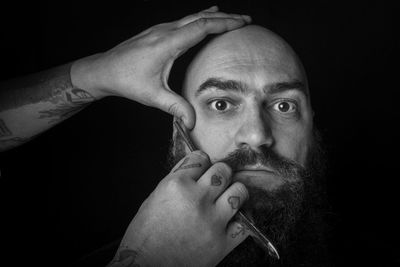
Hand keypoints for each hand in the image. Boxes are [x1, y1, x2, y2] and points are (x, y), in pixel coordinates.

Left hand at [71, 6, 250, 128]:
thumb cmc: (126, 81)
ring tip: (233, 17)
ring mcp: (160, 29)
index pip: (201, 27)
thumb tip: (192, 122)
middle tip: (246, 19)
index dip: (224, 23)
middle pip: (200, 17)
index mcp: (166, 44)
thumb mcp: (152, 96)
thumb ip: (175, 107)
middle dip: (226, 16)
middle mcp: (164, 31)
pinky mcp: (157, 31)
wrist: (103, 69)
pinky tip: (206, 17)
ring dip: (214, 16)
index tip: (242, 23)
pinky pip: (184, 20)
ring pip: (192, 16)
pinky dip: (201, 18)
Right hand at [110, 151, 248, 266]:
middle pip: (223, 171)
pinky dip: (242, 219)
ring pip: (238, 191)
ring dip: (234, 192)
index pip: (200, 158)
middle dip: (221, 174)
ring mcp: (211, 220)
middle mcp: (196, 198)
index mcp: (175, 185)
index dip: (202, 163)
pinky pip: (244, 223)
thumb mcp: (153, 199)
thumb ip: (176, 182)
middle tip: (217, 183)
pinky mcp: (221, 242)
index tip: (202, 169)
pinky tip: (234, 219)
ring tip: (228, 198)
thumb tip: (194, 170)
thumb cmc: (144, 236)